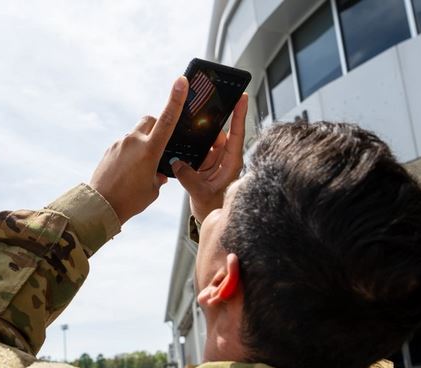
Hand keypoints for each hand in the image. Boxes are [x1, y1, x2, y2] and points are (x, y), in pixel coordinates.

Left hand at [89, 76, 187, 223]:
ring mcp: (120, 143)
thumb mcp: (153, 190)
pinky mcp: (110, 149)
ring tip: (141, 168)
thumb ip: (159, 176)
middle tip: (161, 144)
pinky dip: (131, 153)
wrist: (100, 206)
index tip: (181, 81)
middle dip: (158, 126)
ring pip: (137, 134)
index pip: (167, 119)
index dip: (176, 99)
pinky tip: (129, 172)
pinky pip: (125, 145)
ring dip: (143, 144)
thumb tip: (158, 172)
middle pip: (150, 120)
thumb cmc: (130, 200)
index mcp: (149, 150)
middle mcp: (134, 141)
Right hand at [171, 93, 247, 221]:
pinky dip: (191, 144)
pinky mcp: (205, 163)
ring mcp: (215, 159)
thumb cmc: (212, 206)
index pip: (238, 134)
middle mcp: (225, 158)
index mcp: (231, 163)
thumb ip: (189, 177)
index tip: (242, 97)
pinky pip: (198, 148)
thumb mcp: (200, 193)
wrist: (209, 217)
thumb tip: (177, 162)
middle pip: (219, 132)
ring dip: (198, 135)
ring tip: (188, 124)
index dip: (240, 115)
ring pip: (207, 139)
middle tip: (202, 105)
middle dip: (211, 120)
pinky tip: (183, 138)